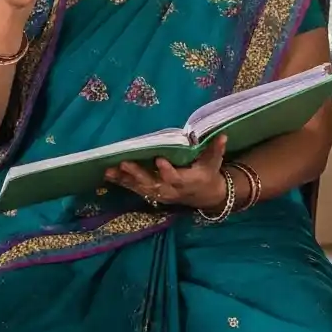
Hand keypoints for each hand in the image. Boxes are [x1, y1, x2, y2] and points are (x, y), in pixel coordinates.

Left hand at [105, 136, 227, 209]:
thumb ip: (216, 149)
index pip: (176, 178)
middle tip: (124, 164)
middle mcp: (172, 190)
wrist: (205, 196)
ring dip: (125, 180)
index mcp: (188, 181)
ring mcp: (161, 194)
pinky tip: (108, 175)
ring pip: (141, 188)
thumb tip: (222, 135)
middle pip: (153, 184)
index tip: (158, 159)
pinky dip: (122, 183)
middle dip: (138, 175)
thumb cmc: (208, 174)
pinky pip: (136, 189)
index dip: (167, 171)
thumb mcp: (214, 163)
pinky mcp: (153, 193)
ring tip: (109, 171)